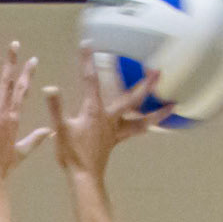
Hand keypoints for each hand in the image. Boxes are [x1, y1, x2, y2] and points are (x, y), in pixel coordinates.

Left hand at [0, 42, 51, 184]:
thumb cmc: (2, 169)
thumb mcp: (21, 153)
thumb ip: (35, 139)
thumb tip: (50, 131)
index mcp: (13, 119)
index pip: (22, 92)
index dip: (28, 74)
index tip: (33, 59)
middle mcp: (3, 115)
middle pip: (8, 84)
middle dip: (11, 63)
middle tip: (14, 44)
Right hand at [45, 49, 168, 181]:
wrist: (83, 177)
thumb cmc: (72, 154)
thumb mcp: (61, 129)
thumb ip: (56, 107)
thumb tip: (50, 88)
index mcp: (94, 112)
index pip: (90, 82)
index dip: (87, 62)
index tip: (87, 44)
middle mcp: (110, 119)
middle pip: (131, 99)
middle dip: (144, 85)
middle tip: (158, 72)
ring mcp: (116, 131)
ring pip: (141, 120)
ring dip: (157, 112)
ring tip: (172, 105)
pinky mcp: (116, 140)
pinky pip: (135, 131)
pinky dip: (146, 125)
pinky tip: (153, 123)